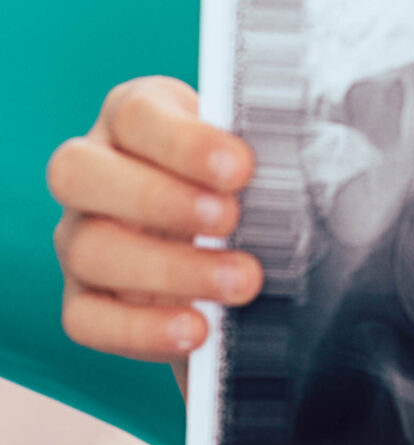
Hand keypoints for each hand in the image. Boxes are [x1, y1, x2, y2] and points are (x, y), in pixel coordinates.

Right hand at [48, 76, 262, 362]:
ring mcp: (77, 237)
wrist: (235, 247)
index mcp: (133, 118)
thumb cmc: (244, 184)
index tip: (241, 168)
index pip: (134, 115)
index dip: (183, 142)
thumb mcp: (251, 158)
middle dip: (158, 200)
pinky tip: (196, 330)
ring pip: (87, 249)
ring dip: (168, 269)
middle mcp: (91, 172)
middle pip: (81, 174)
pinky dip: (141, 329)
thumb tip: (306, 165)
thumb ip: (263, 152)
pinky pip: (87, 319)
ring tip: (240, 282)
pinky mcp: (82, 299)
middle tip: (230, 220)